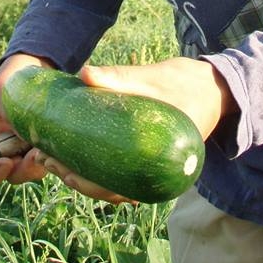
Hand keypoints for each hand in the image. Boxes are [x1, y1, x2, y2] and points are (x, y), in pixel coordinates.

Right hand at [0, 53, 51, 184]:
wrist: (30, 70)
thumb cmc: (10, 79)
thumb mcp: (3, 88)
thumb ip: (8, 107)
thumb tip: (23, 131)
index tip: (6, 162)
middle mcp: (7, 150)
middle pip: (12, 174)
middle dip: (24, 169)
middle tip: (35, 156)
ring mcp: (27, 149)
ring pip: (33, 170)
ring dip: (41, 163)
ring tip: (50, 148)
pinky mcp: (46, 144)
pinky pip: (50, 158)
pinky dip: (55, 155)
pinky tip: (59, 142)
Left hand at [35, 57, 235, 203]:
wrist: (217, 88)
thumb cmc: (188, 83)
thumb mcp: (156, 78)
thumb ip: (122, 79)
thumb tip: (84, 75)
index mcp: (160, 163)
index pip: (116, 186)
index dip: (83, 181)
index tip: (57, 164)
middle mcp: (155, 173)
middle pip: (109, 187)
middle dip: (74, 176)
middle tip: (44, 157)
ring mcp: (152, 167)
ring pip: (111, 181)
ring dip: (81, 172)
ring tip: (51, 155)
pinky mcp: (148, 157)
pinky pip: (119, 170)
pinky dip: (96, 165)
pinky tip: (74, 151)